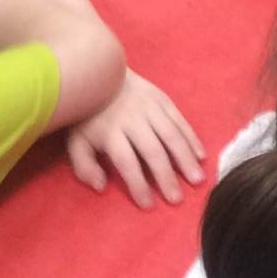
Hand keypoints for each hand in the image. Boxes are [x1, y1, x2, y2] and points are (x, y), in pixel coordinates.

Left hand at [66, 70, 204, 208]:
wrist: (100, 72)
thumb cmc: (87, 114)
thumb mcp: (76, 141)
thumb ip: (84, 167)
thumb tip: (102, 187)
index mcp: (111, 132)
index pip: (127, 162)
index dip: (138, 184)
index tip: (148, 205)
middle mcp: (134, 120)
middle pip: (153, 151)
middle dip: (166, 177)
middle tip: (176, 199)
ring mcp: (151, 108)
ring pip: (172, 135)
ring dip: (185, 159)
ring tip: (197, 180)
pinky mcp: (163, 100)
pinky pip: (180, 121)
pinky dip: (192, 138)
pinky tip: (200, 155)